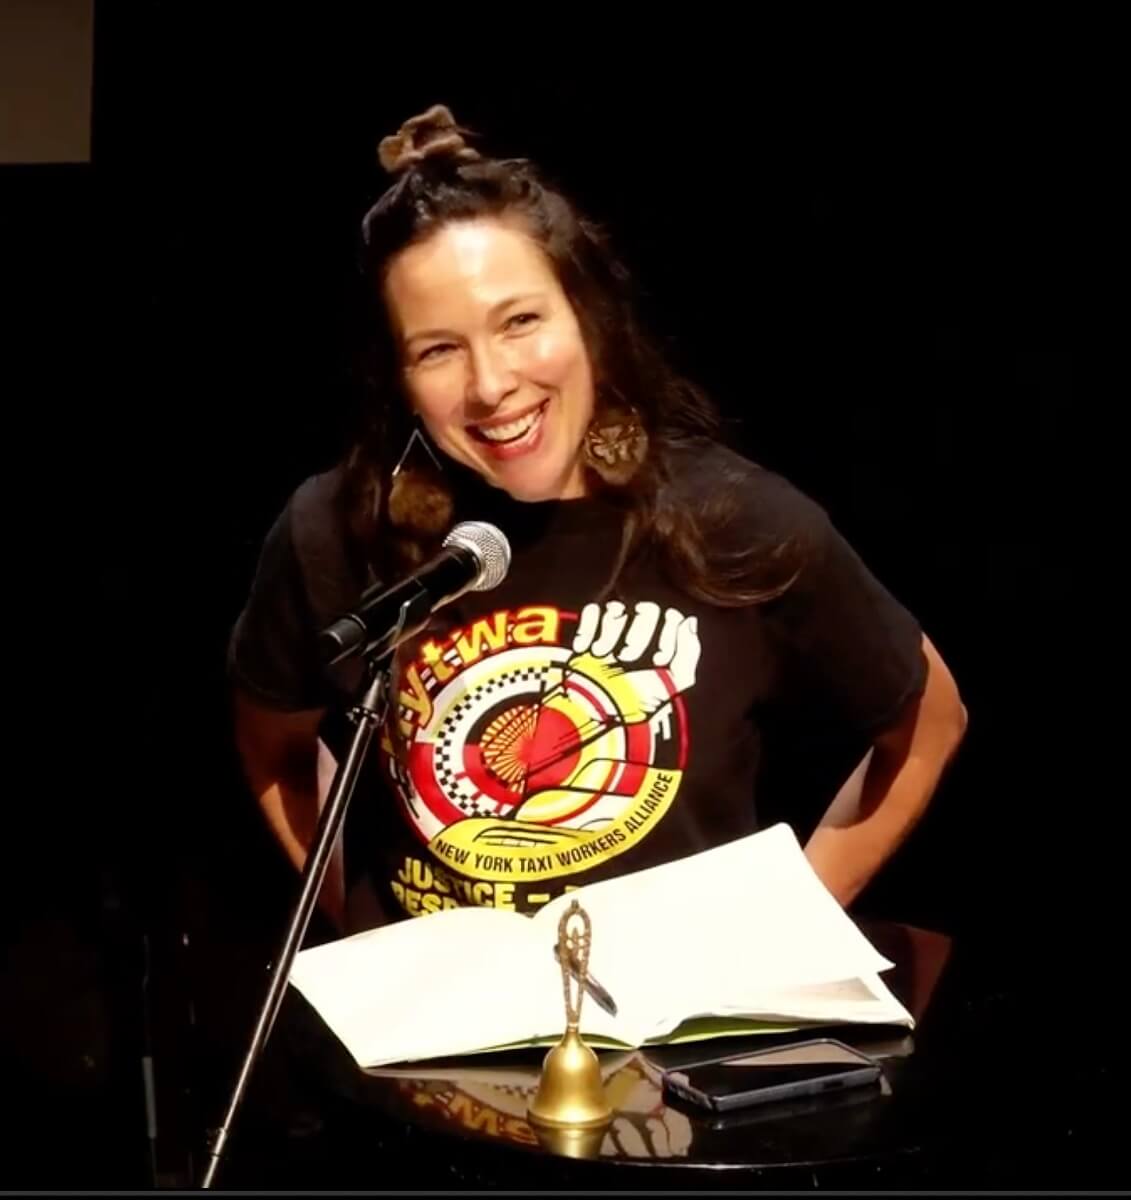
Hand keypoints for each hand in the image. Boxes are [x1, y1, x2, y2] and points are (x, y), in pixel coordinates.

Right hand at [563, 601, 699, 722]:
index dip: (668, 636)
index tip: (658, 661)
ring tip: (603, 655)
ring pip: (619, 608)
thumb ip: (689, 651)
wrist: (595, 711)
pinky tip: (587, 648)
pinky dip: (589, 627)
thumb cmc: (636, 702)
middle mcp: (640, 636)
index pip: (673, 617)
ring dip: (611, 632)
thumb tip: (689, 621)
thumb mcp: (673, 683)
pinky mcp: (589, 632)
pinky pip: (593, 610)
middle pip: (647, 608)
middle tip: (627, 658)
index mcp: (662, 646)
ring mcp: (614, 632)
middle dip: (639, 634)